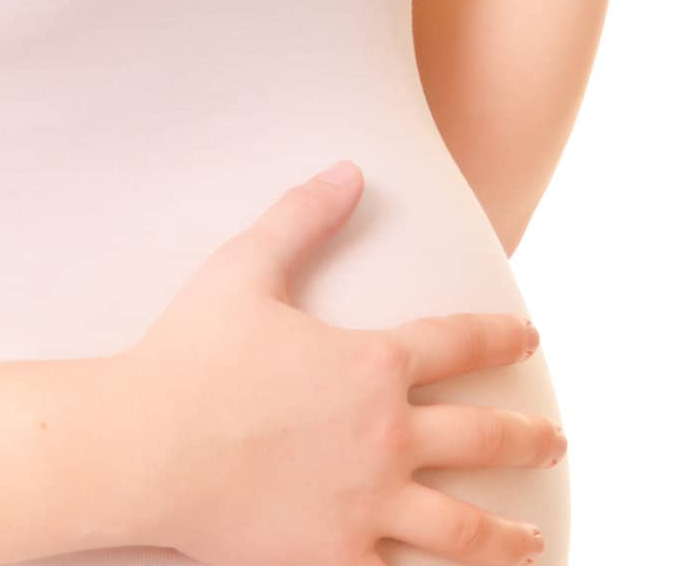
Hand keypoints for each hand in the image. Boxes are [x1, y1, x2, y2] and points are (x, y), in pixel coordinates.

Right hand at [118, 161, 561, 565]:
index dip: (502, 338)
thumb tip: (351, 169)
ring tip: (532, 540)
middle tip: (556, 442)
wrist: (140, 448)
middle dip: (528, 439)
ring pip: (461, 528)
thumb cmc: (189, 355)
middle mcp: (385, 436)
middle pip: (483, 438)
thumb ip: (304, 216)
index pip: (461, 344)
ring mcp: (365, 505)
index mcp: (373, 363)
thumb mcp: (246, 266)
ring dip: (507, 535)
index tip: (529, 338)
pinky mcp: (333, 559)